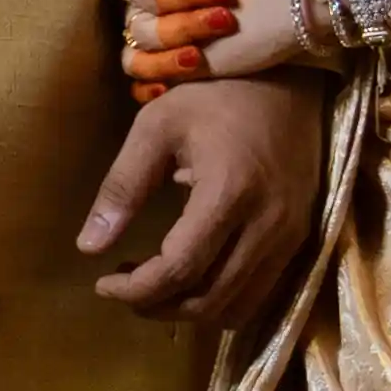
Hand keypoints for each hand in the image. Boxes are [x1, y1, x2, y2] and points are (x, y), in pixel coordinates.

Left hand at [74, 73, 324, 327]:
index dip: (137, 289)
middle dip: (158, 305)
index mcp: (229, 190)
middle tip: (126, 288)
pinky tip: (197, 279)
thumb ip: (123, 186)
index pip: (180, 268)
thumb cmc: (216, 97)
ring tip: (158, 285)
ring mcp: (291, 236)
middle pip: (208, 299)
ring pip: (236, 308)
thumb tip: (88, 247)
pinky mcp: (302, 241)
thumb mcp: (158, 126)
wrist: (290, 80)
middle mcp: (267, 223)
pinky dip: (223, 303)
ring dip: (190, 310)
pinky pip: (261, 296)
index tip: (103, 284)